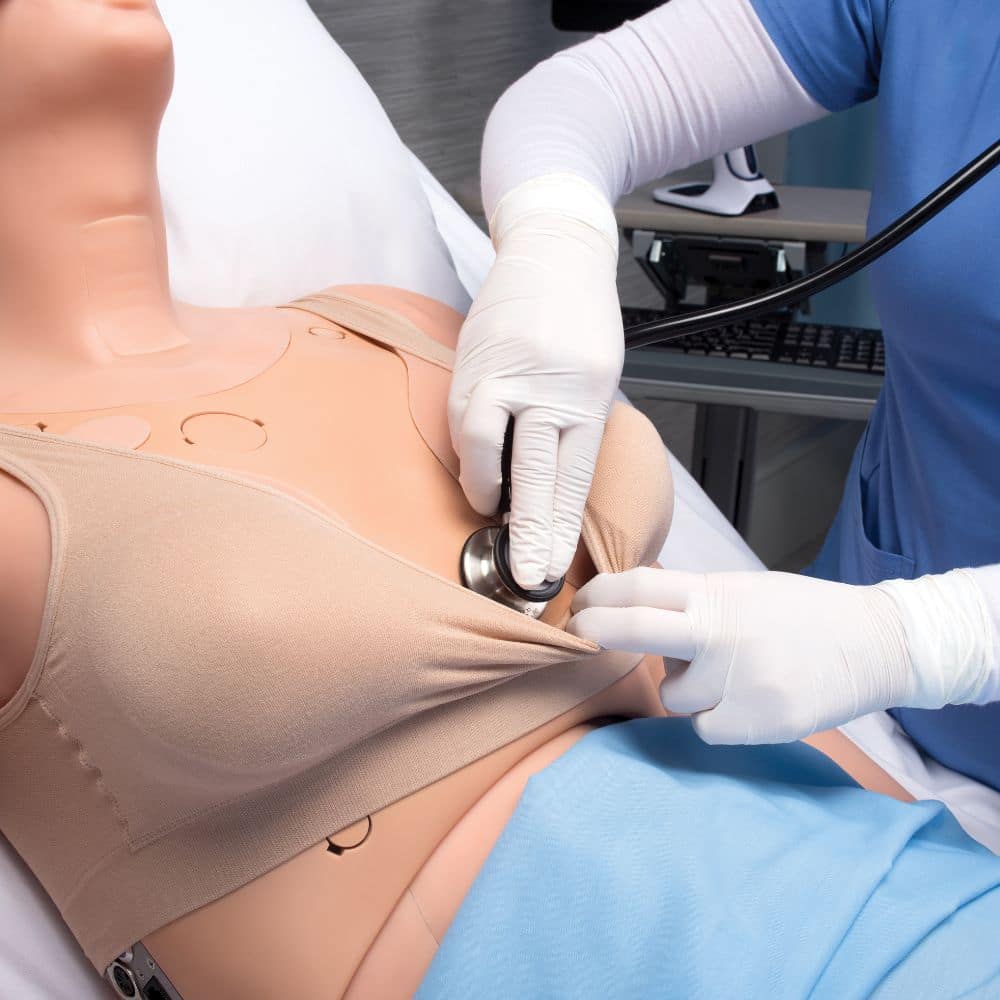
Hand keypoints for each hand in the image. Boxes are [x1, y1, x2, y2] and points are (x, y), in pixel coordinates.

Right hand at [448, 175, 623, 589]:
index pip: (572, 476)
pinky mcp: (472, 356)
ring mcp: (505, 368)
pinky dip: (469, 449)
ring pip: (482, 442)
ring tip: (489, 504)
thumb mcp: (599, 376)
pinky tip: (477, 464)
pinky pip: (463, 415)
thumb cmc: (583, 319)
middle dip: (525, 530)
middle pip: (532, 470)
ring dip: (482, 484)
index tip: (546, 569)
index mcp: (589, 395)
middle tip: (520, 573)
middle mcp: (548, 383)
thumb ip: (573, 429)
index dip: (557, 528)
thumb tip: (548, 487)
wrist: (555, 247)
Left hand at [568, 567, 993, 743]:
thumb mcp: (746, 591)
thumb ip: (696, 602)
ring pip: (672, 696)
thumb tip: (637, 612)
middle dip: (597, 630)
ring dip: (686, 691)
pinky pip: (704, 728)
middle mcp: (722, 632)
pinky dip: (717, 720)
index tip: (581, 604)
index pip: (640, 585)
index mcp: (718, 594)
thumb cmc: (805, 616)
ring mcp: (738, 677)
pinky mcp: (756, 720)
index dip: (600, 594)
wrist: (879, 643)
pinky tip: (749, 703)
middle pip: (635, 628)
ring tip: (729, 677)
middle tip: (581, 633)